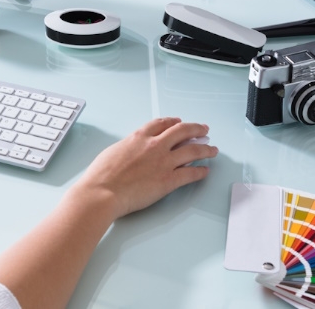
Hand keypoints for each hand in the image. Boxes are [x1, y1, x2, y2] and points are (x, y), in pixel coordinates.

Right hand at [68, 118, 216, 219]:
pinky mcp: (168, 181)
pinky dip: (200, 172)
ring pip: (192, 151)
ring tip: (213, 149)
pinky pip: (190, 173)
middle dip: (196, 129)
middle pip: (182, 131)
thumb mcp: (114, 150)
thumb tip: (132, 150)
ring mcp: (163, 162)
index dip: (174, 122)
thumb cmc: (101, 175)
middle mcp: (155, 146)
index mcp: (140, 137)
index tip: (180, 122)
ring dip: (205, 149)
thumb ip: (128, 147)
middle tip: (204, 130)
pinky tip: (205, 171)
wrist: (102, 191)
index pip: (162, 124)